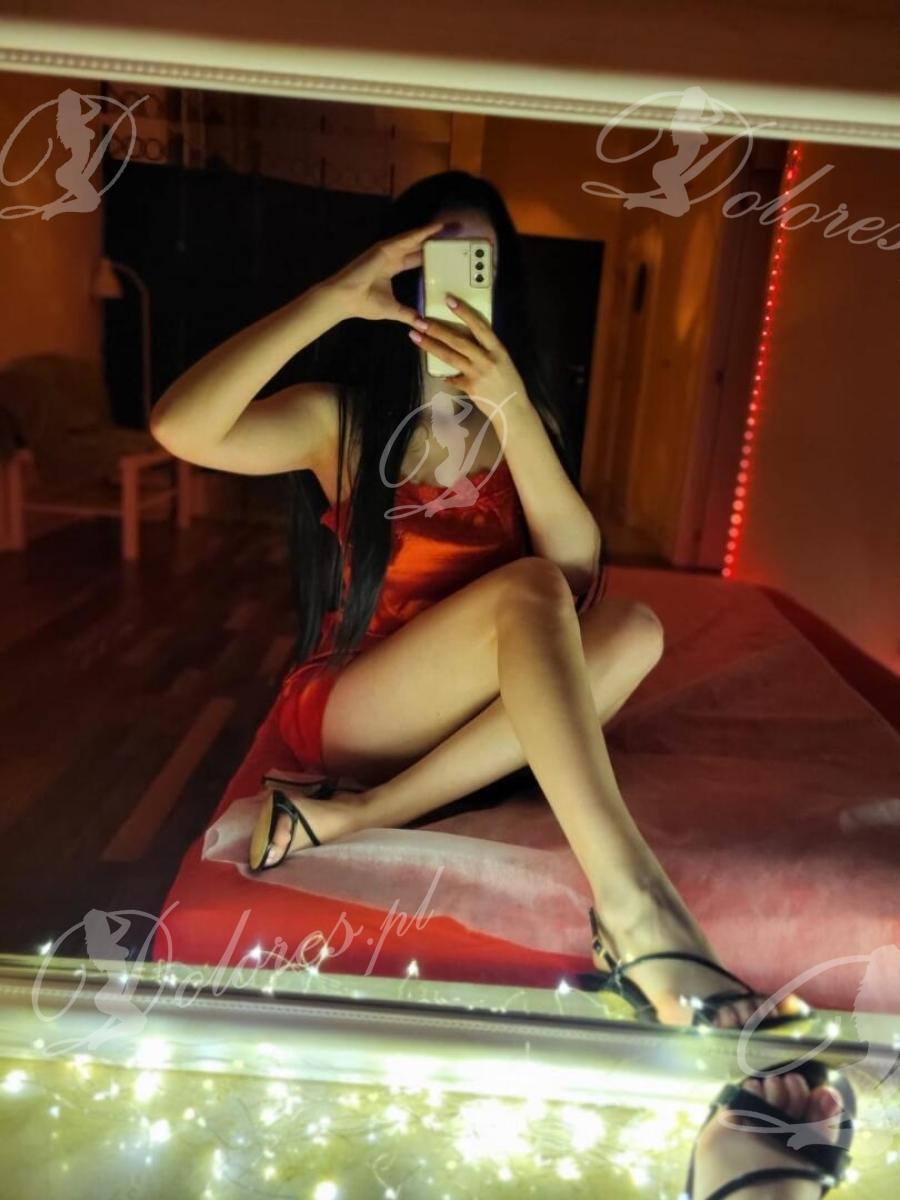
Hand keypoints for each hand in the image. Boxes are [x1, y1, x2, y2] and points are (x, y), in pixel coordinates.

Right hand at [326, 219, 445, 326]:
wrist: (345, 299)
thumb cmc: (365, 304)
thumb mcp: (393, 310)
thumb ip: (408, 314)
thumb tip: (422, 325)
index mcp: (392, 268)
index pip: (415, 259)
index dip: (429, 255)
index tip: (445, 253)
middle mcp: (391, 257)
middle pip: (416, 246)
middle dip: (432, 241)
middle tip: (452, 234)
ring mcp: (387, 251)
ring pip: (412, 239)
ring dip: (429, 233)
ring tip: (446, 227)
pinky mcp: (384, 248)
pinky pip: (405, 239)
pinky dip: (419, 233)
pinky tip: (433, 229)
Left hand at [409, 295, 528, 421]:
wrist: (514, 410)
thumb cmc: (510, 384)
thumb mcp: (503, 361)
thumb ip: (487, 350)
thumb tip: (469, 340)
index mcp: (497, 349)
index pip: (479, 326)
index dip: (464, 312)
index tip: (449, 300)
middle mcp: (487, 359)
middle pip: (458, 340)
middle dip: (437, 329)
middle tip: (419, 320)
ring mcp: (478, 374)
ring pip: (450, 356)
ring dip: (430, 346)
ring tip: (415, 336)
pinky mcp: (471, 387)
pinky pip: (453, 379)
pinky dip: (447, 376)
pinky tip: (440, 375)